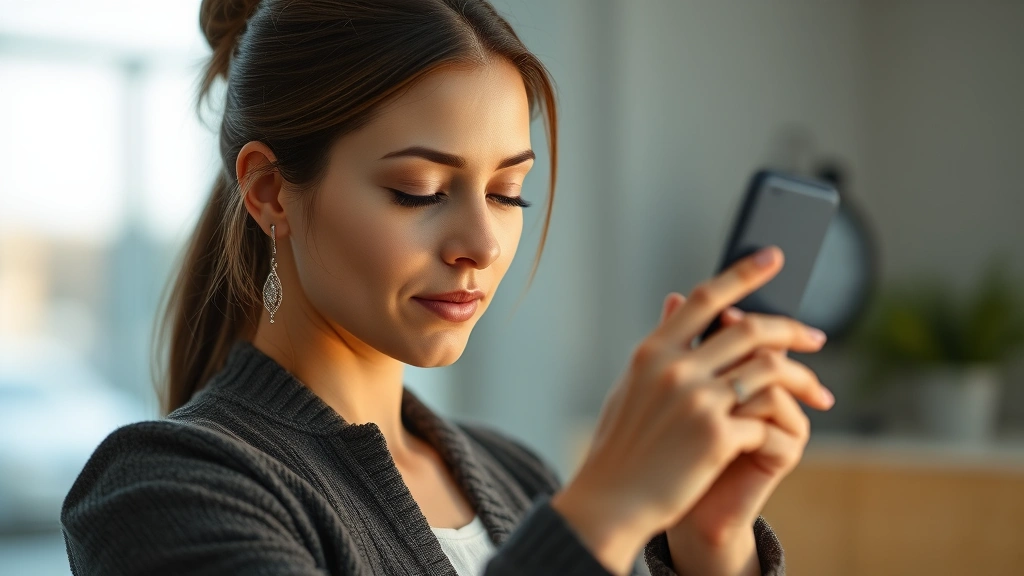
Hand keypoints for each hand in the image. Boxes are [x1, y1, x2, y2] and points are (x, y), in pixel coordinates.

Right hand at [550, 245, 828, 575]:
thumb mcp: (632, 386)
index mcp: (651, 351)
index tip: (773, 256)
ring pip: (769, 369)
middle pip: (749, 329)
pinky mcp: (715, 436)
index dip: (744, 273)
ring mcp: (695, 400)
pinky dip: (781, 422)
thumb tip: (676, 298)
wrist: (610, 501)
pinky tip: (788, 433)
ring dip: (802, 377)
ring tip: (818, 390)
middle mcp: (674, 367)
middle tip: (816, 337)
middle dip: (791, 329)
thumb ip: (661, 345)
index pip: (705, 298)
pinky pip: (765, 416)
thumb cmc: (621, 448)